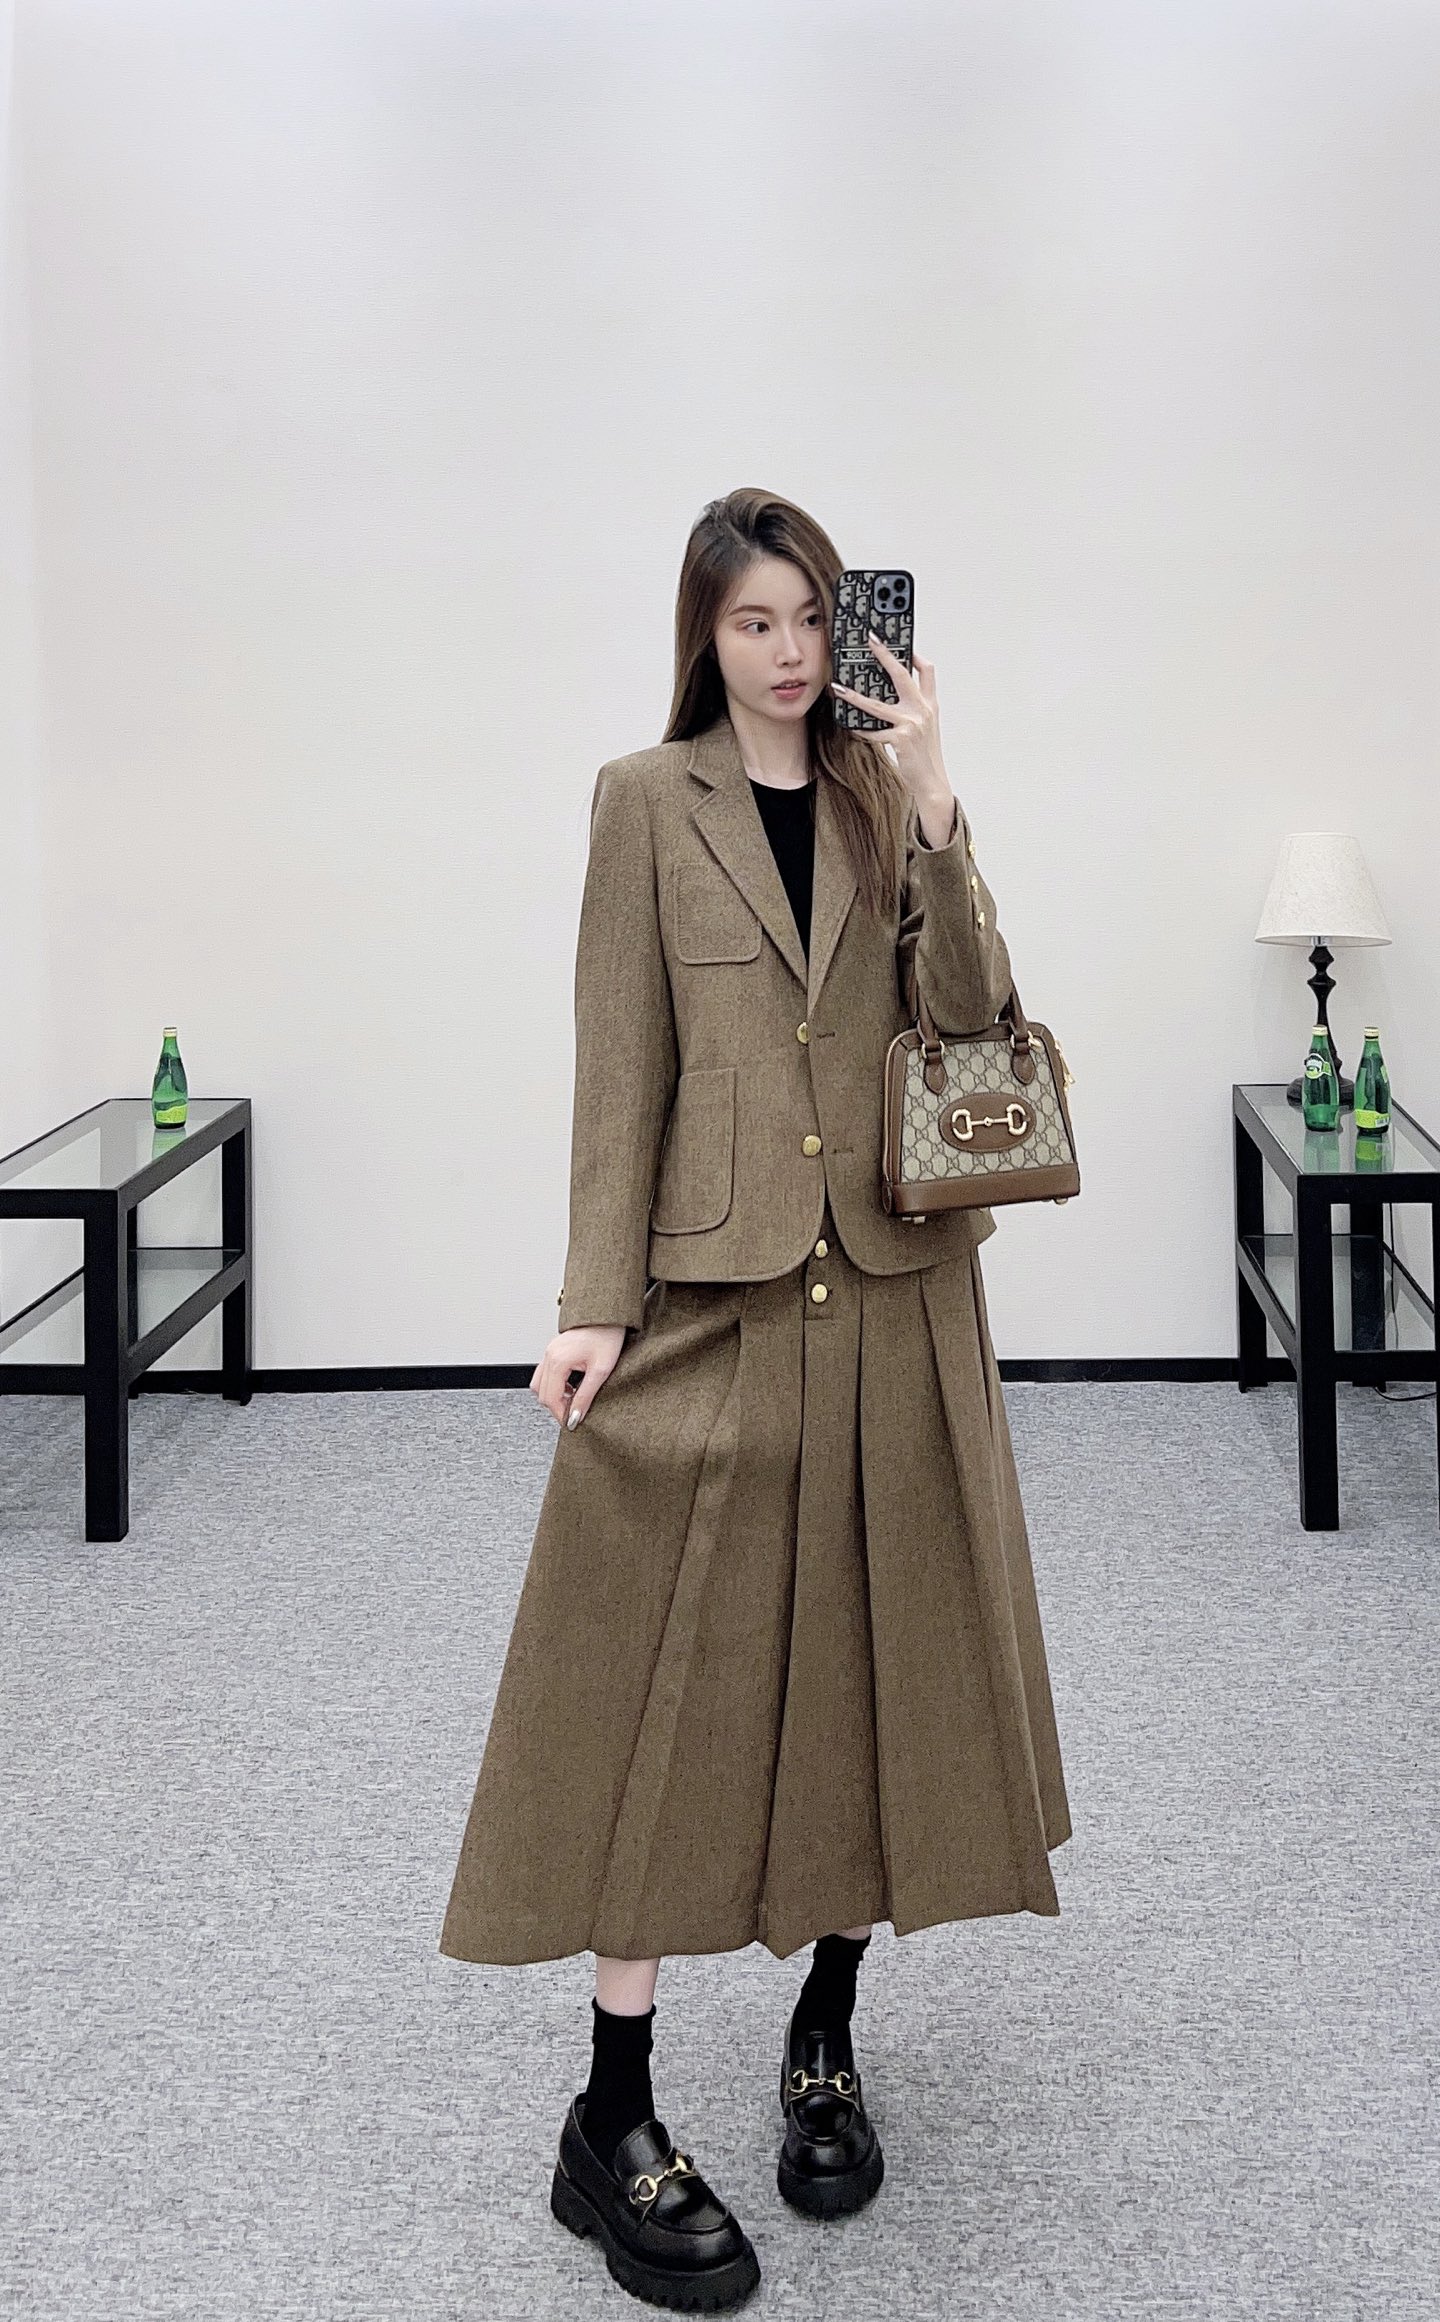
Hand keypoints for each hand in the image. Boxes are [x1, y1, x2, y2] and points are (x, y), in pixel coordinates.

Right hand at [531, 1323, 626, 1425]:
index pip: (550, 1398)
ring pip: (539, 1383)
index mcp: (558, 1360)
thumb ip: (585, 1396)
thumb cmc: (607, 1336)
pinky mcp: (554, 1350)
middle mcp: (549, 1355)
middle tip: (574, 1413)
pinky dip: (554, 1384)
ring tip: (573, 1398)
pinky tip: (571, 1386)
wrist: (610, 1315)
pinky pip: (545, 1373)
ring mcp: (550, 1351)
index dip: (560, 1414)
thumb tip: (576, 1417)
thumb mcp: (600, 1371)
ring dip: (553, 1395)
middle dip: (556, 1407)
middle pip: (541, 1393)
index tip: (572, 1423)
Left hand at [830, 633, 955, 838]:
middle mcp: (922, 710)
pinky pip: (873, 732)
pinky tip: (850, 727)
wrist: (931, 781)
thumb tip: (890, 695)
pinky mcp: (900, 739)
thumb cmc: (925, 754)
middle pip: (902, 675)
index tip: (902, 644)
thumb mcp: (925, 726)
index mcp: (929, 704)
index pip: (927, 671)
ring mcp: (911, 724)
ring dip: (854, 697)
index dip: (915, 654)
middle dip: (885, 655)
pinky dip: (860, 730)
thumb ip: (913, 708)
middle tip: (871, 641)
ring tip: (838, 688)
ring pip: (877, 705)